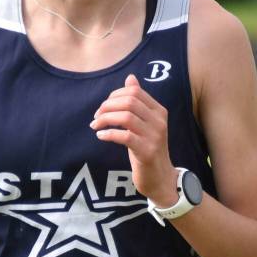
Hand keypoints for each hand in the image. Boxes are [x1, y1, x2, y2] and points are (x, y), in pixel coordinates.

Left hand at [91, 74, 176, 205]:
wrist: (160, 178)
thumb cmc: (147, 148)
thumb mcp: (144, 123)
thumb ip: (138, 101)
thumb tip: (130, 78)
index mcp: (159, 111)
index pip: (134, 92)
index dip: (114, 95)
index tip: (103, 107)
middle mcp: (159, 121)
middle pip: (129, 102)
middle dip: (107, 106)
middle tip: (96, 116)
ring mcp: (154, 136)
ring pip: (126, 117)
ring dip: (105, 119)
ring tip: (95, 125)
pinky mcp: (147, 152)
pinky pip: (124, 136)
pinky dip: (109, 134)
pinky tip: (101, 136)